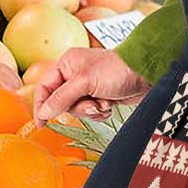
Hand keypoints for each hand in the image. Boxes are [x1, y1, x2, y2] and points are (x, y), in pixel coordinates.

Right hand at [33, 48, 150, 125]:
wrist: (146, 74)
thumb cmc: (117, 70)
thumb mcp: (85, 82)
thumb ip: (62, 97)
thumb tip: (44, 112)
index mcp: (67, 64)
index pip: (44, 87)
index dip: (41, 105)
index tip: (41, 123)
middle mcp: (75, 74)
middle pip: (61, 102)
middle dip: (78, 107)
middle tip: (91, 104)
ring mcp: (88, 86)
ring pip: (77, 109)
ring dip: (91, 110)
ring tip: (104, 102)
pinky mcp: (100, 96)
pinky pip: (91, 112)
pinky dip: (100, 112)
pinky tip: (110, 104)